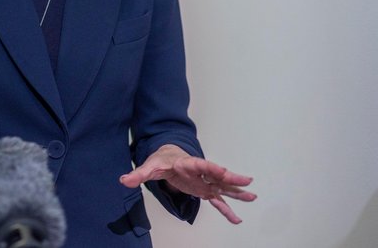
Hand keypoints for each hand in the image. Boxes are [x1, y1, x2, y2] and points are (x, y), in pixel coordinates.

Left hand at [119, 144, 255, 223]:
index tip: (223, 170)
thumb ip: (138, 174)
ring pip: (223, 187)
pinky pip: (218, 201)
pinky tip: (237, 219)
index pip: (201, 164)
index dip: (212, 167)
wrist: (167, 158)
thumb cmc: (160, 160)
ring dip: (236, 192)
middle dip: (231, 178)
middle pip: (217, 174)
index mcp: (187, 163)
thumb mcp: (149, 167)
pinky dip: (227, 210)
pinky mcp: (204, 190)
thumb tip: (124, 180)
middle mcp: (200, 172)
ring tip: (252, 197)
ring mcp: (204, 181)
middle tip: (247, 181)